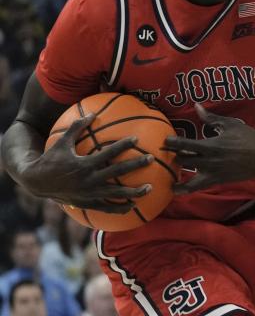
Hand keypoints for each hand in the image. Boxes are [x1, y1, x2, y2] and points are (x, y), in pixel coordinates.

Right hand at [25, 115, 152, 212]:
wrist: (37, 183)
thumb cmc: (51, 159)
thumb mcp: (62, 142)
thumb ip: (77, 127)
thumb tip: (93, 113)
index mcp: (84, 164)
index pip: (108, 153)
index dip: (122, 145)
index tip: (136, 138)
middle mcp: (89, 180)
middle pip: (117, 172)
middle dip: (135, 165)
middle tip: (151, 159)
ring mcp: (89, 194)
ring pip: (116, 194)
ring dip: (134, 192)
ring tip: (150, 188)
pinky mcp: (88, 203)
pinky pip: (107, 208)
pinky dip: (120, 208)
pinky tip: (133, 206)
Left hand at [163, 105, 254, 193]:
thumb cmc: (248, 137)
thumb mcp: (230, 125)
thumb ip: (211, 118)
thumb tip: (196, 106)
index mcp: (211, 146)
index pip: (185, 145)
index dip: (172, 143)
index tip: (164, 141)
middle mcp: (210, 161)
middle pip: (184, 161)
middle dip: (174, 157)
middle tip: (165, 154)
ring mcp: (213, 173)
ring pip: (189, 179)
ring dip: (177, 177)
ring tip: (166, 178)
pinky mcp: (218, 181)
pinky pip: (198, 187)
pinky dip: (186, 189)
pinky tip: (177, 190)